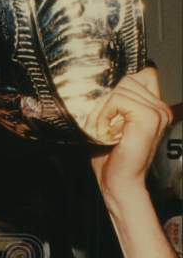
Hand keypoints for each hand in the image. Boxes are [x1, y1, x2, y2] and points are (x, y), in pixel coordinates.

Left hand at [88, 67, 173, 199]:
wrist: (118, 182)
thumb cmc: (111, 157)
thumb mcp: (111, 123)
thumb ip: (113, 102)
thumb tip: (97, 84)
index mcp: (155, 107)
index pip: (140, 75)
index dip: (118, 89)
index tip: (106, 112)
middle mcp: (161, 107)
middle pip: (127, 79)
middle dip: (105, 101)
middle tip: (99, 125)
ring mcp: (158, 112)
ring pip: (121, 88)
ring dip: (102, 110)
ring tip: (102, 130)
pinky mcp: (149, 118)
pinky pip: (118, 99)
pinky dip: (105, 114)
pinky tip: (105, 133)